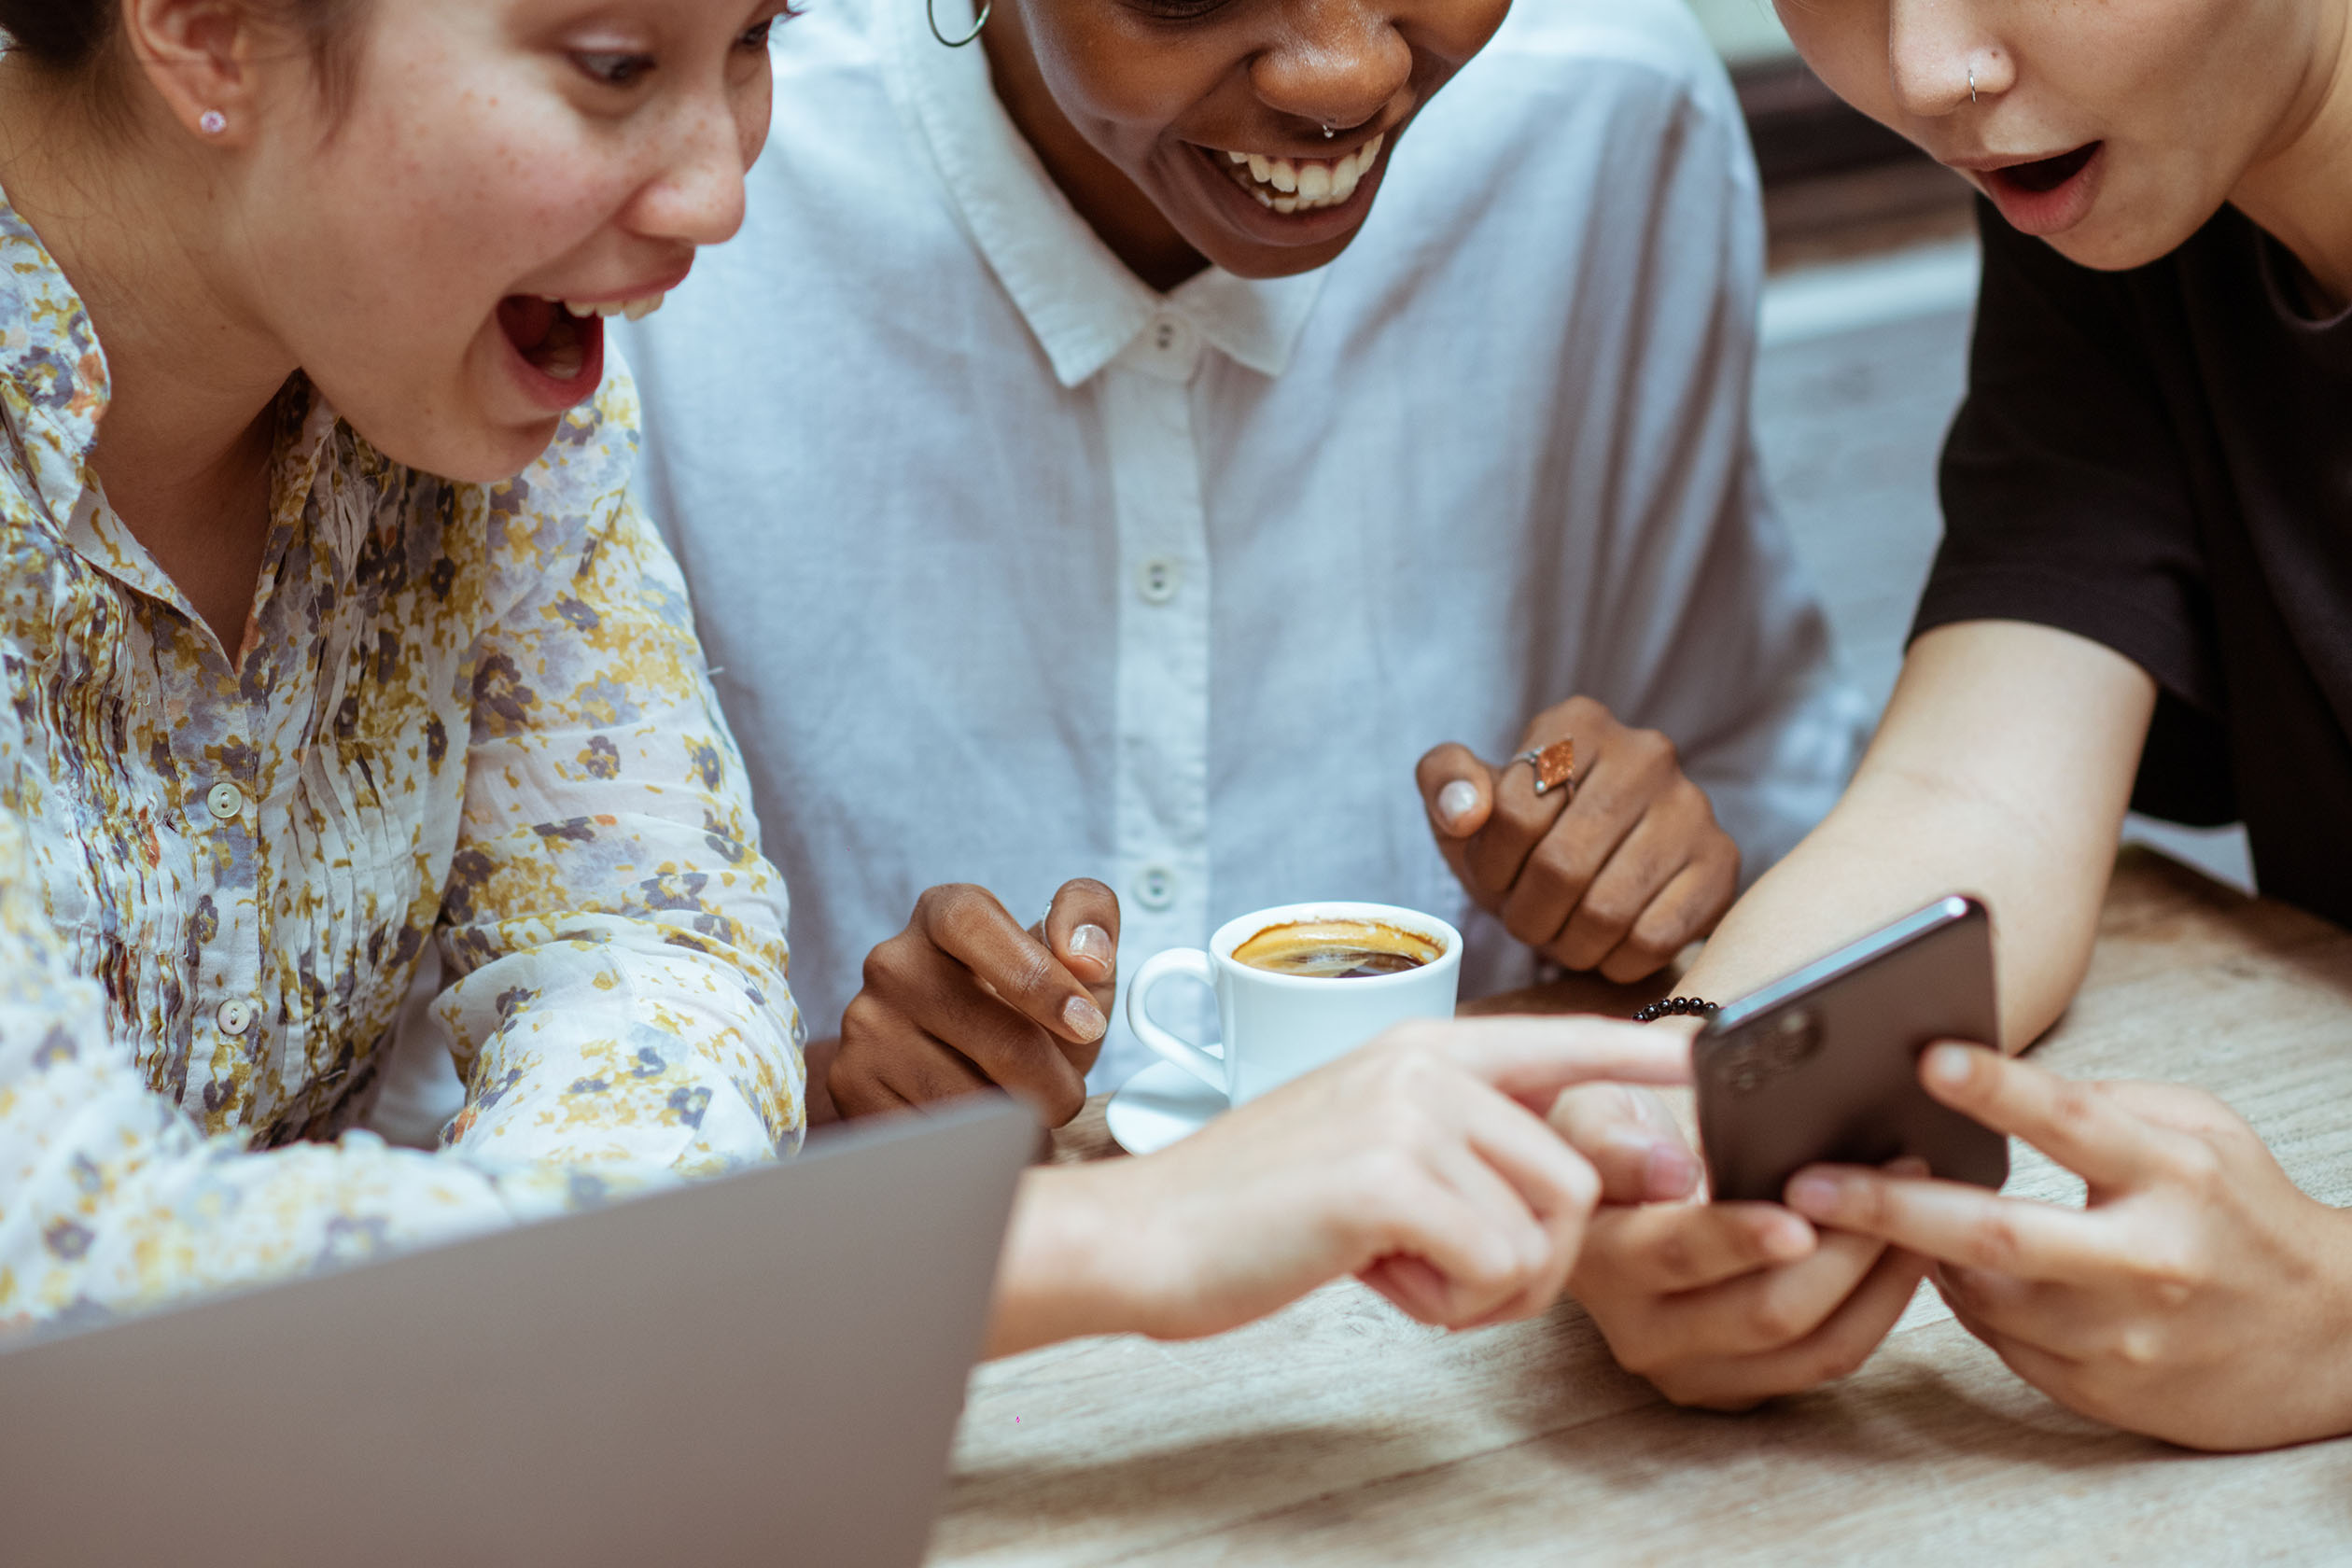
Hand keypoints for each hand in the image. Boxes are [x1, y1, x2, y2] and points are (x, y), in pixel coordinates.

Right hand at [833, 879, 1117, 1126]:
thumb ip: (1092, 917)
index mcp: (944, 914)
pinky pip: (932, 1135)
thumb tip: (1087, 956)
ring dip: (1015, 1123)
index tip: (1086, 1025)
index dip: (1037, 977)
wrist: (957, 1058)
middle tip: (1066, 1094)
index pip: (975, 926)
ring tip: (1022, 1111)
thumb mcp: (1072, 953)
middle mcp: (893, 962)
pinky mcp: (851, 1083)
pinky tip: (981, 1133)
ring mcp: (866, 1024)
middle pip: (997, 1036)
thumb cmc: (1026, 1004)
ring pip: (969, 1099)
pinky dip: (970, 1147)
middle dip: (1053, 1081)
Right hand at [988, 1017, 1691, 1353]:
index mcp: (1423, 1045)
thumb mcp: (1379, 1158)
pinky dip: (1446, 1305)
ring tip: (1402, 1269)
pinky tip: (1374, 1278)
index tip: (1711, 1072)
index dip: (1647, 1064)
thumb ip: (1483, 1155)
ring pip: (1547, 1229)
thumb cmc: (1260, 1209)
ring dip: (1491, 1286)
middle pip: (1577, 1178)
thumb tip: (1635, 1171)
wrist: (1145, 1236)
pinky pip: (1495, 1268)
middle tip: (1445, 1272)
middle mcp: (1425, 1062)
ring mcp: (1406, 1112)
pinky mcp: (1387, 1177)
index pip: (1566, 1040)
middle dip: (1536, 1258)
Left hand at [1418, 696, 1737, 980]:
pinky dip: (1614, 961)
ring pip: (1608, 910)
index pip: (1513, 812)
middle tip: (1525, 921)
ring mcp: (1692, 807)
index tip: (1494, 878)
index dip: (1489, 866)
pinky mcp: (1721, 863)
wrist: (1598, 872)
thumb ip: (1444, 780)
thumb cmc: (1523, 837)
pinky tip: (1605, 945)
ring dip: (1567, 943)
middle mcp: (1645, 753)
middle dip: (1527, 913)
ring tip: (1561, 934)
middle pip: (1560, 866)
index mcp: (1577, 724)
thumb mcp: (1466, 801)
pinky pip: (1653, 938)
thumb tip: (1463, 810)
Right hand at [1557, 1076, 1928, 1407]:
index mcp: (1598, 1259)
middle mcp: (1640, 1332)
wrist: (1607, 1202)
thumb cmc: (1613, 1140)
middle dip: (1845, 1250)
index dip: (1740, 1239)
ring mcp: (1694, 1371)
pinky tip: (1904, 1255)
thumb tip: (1670, 1173)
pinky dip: (1879, 1307)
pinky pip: (1828, 1360)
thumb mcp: (1592, 1113)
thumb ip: (1614, 1140)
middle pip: (1766, 1312)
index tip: (1799, 1221)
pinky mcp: (1741, 1387)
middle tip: (1899, 1180)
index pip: (1678, 1254)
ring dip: (1878, 1281)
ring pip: (1813, 1348)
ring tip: (1917, 1214)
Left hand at [1784, 1044, 2351, 1450]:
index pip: (2072, 1122)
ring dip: (1914, 1252)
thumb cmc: (2241, 1213)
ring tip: (1871, 1213)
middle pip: (1995, 1235)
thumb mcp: (2198, 1130)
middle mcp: (2143, 1262)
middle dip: (1888, 1208)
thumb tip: (1980, 1082)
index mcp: (2174, 1174)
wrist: (2330, 1343)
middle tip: (1803, 1184)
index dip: (1996, 1089)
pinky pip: (1996, 1338)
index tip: (1924, 1056)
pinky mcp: (2097, 1392)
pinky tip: (1944, 1265)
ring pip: (1976, 1294)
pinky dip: (1961, 1298)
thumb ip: (2098, 1102)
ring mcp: (2118, 1338)